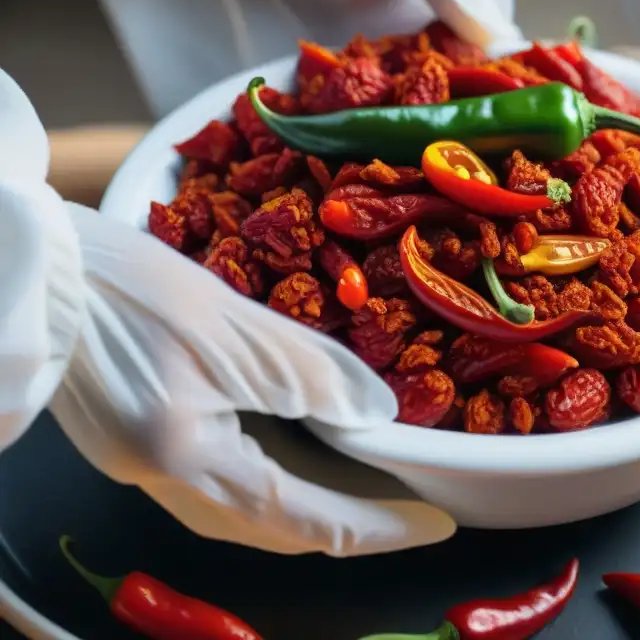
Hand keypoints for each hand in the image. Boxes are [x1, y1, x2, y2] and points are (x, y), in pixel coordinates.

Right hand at [0, 69, 456, 556]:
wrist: (38, 271)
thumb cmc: (124, 285)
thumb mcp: (233, 325)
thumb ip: (313, 374)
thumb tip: (379, 415)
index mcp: (187, 459)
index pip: (306, 519)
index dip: (379, 527)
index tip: (437, 523)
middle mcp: (165, 481)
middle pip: (278, 530)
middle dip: (351, 526)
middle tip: (411, 506)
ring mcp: (148, 466)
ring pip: (250, 512)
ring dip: (314, 506)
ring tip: (371, 486)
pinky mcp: (142, 441)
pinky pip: (224, 482)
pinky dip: (277, 477)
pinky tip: (305, 452)